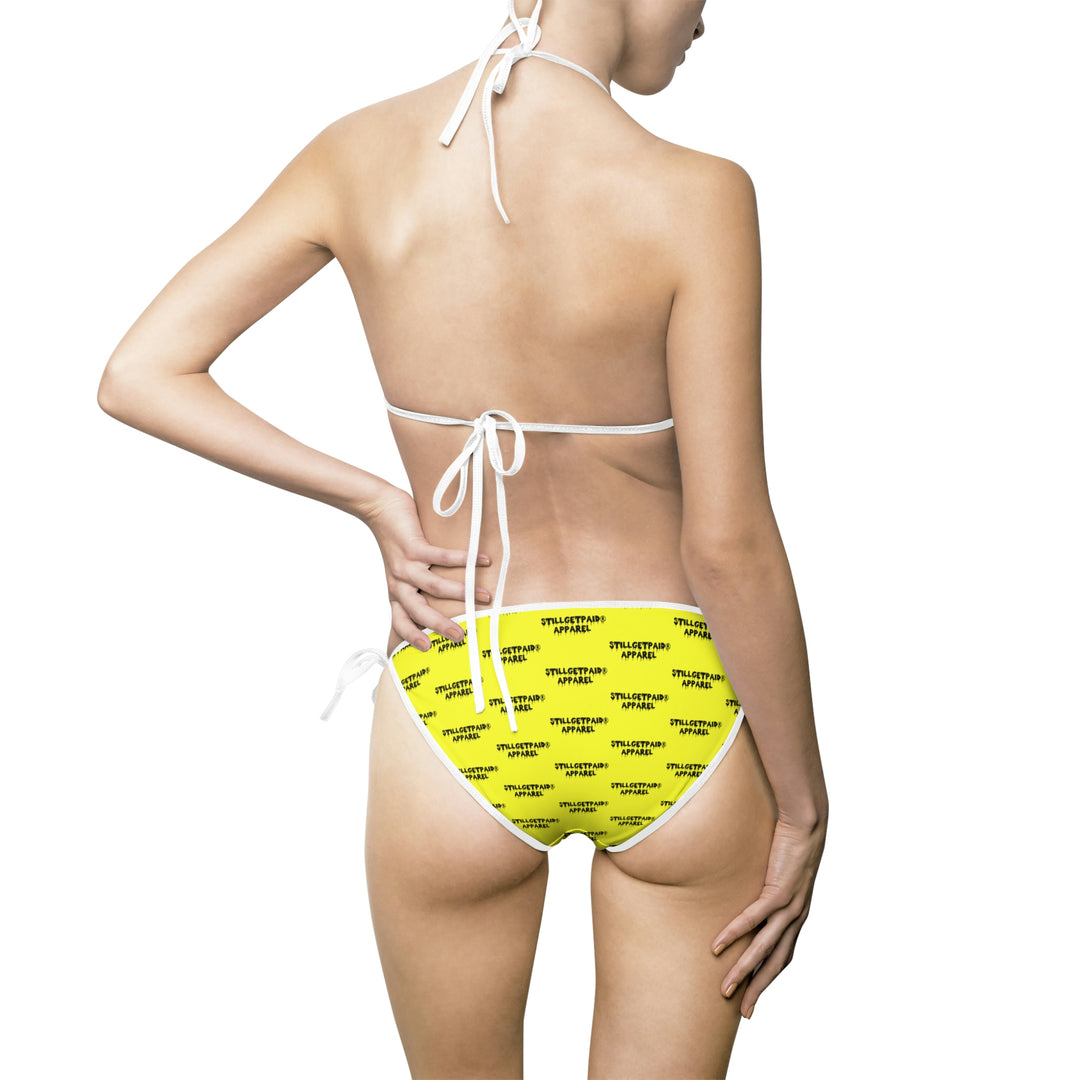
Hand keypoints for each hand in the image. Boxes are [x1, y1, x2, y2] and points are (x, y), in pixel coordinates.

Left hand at [364, 486, 490, 651]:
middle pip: (418, 611)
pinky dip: (463, 559)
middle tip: (461, 636)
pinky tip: (482, 560)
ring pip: (433, 586)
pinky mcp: (413, 547)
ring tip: (484, 596)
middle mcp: (399, 583)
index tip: (428, 649)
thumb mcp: (401, 570)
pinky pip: (441, 557)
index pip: (400, 621)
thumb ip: (418, 584)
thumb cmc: (395, 540)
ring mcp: (406, 565)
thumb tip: (448, 595)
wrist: (378, 508)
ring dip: (461, 592)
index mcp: (397, 592)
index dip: (411, 637)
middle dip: (440, 625)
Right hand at [710, 813, 826, 1018]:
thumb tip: (747, 892)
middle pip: (776, 963)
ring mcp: (790, 905)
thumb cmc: (791, 842)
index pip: (783, 956)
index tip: (753, 998)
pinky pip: (754, 918)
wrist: (808, 822)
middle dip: (759, 988)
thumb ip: (768, 887)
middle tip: (743, 1012)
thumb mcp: (780, 872)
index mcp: (797, 915)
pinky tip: (719, 946)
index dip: (768, 979)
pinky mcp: (780, 890)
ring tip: (726, 988)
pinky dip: (736, 933)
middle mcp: (797, 916)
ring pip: (765, 947)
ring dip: (744, 970)